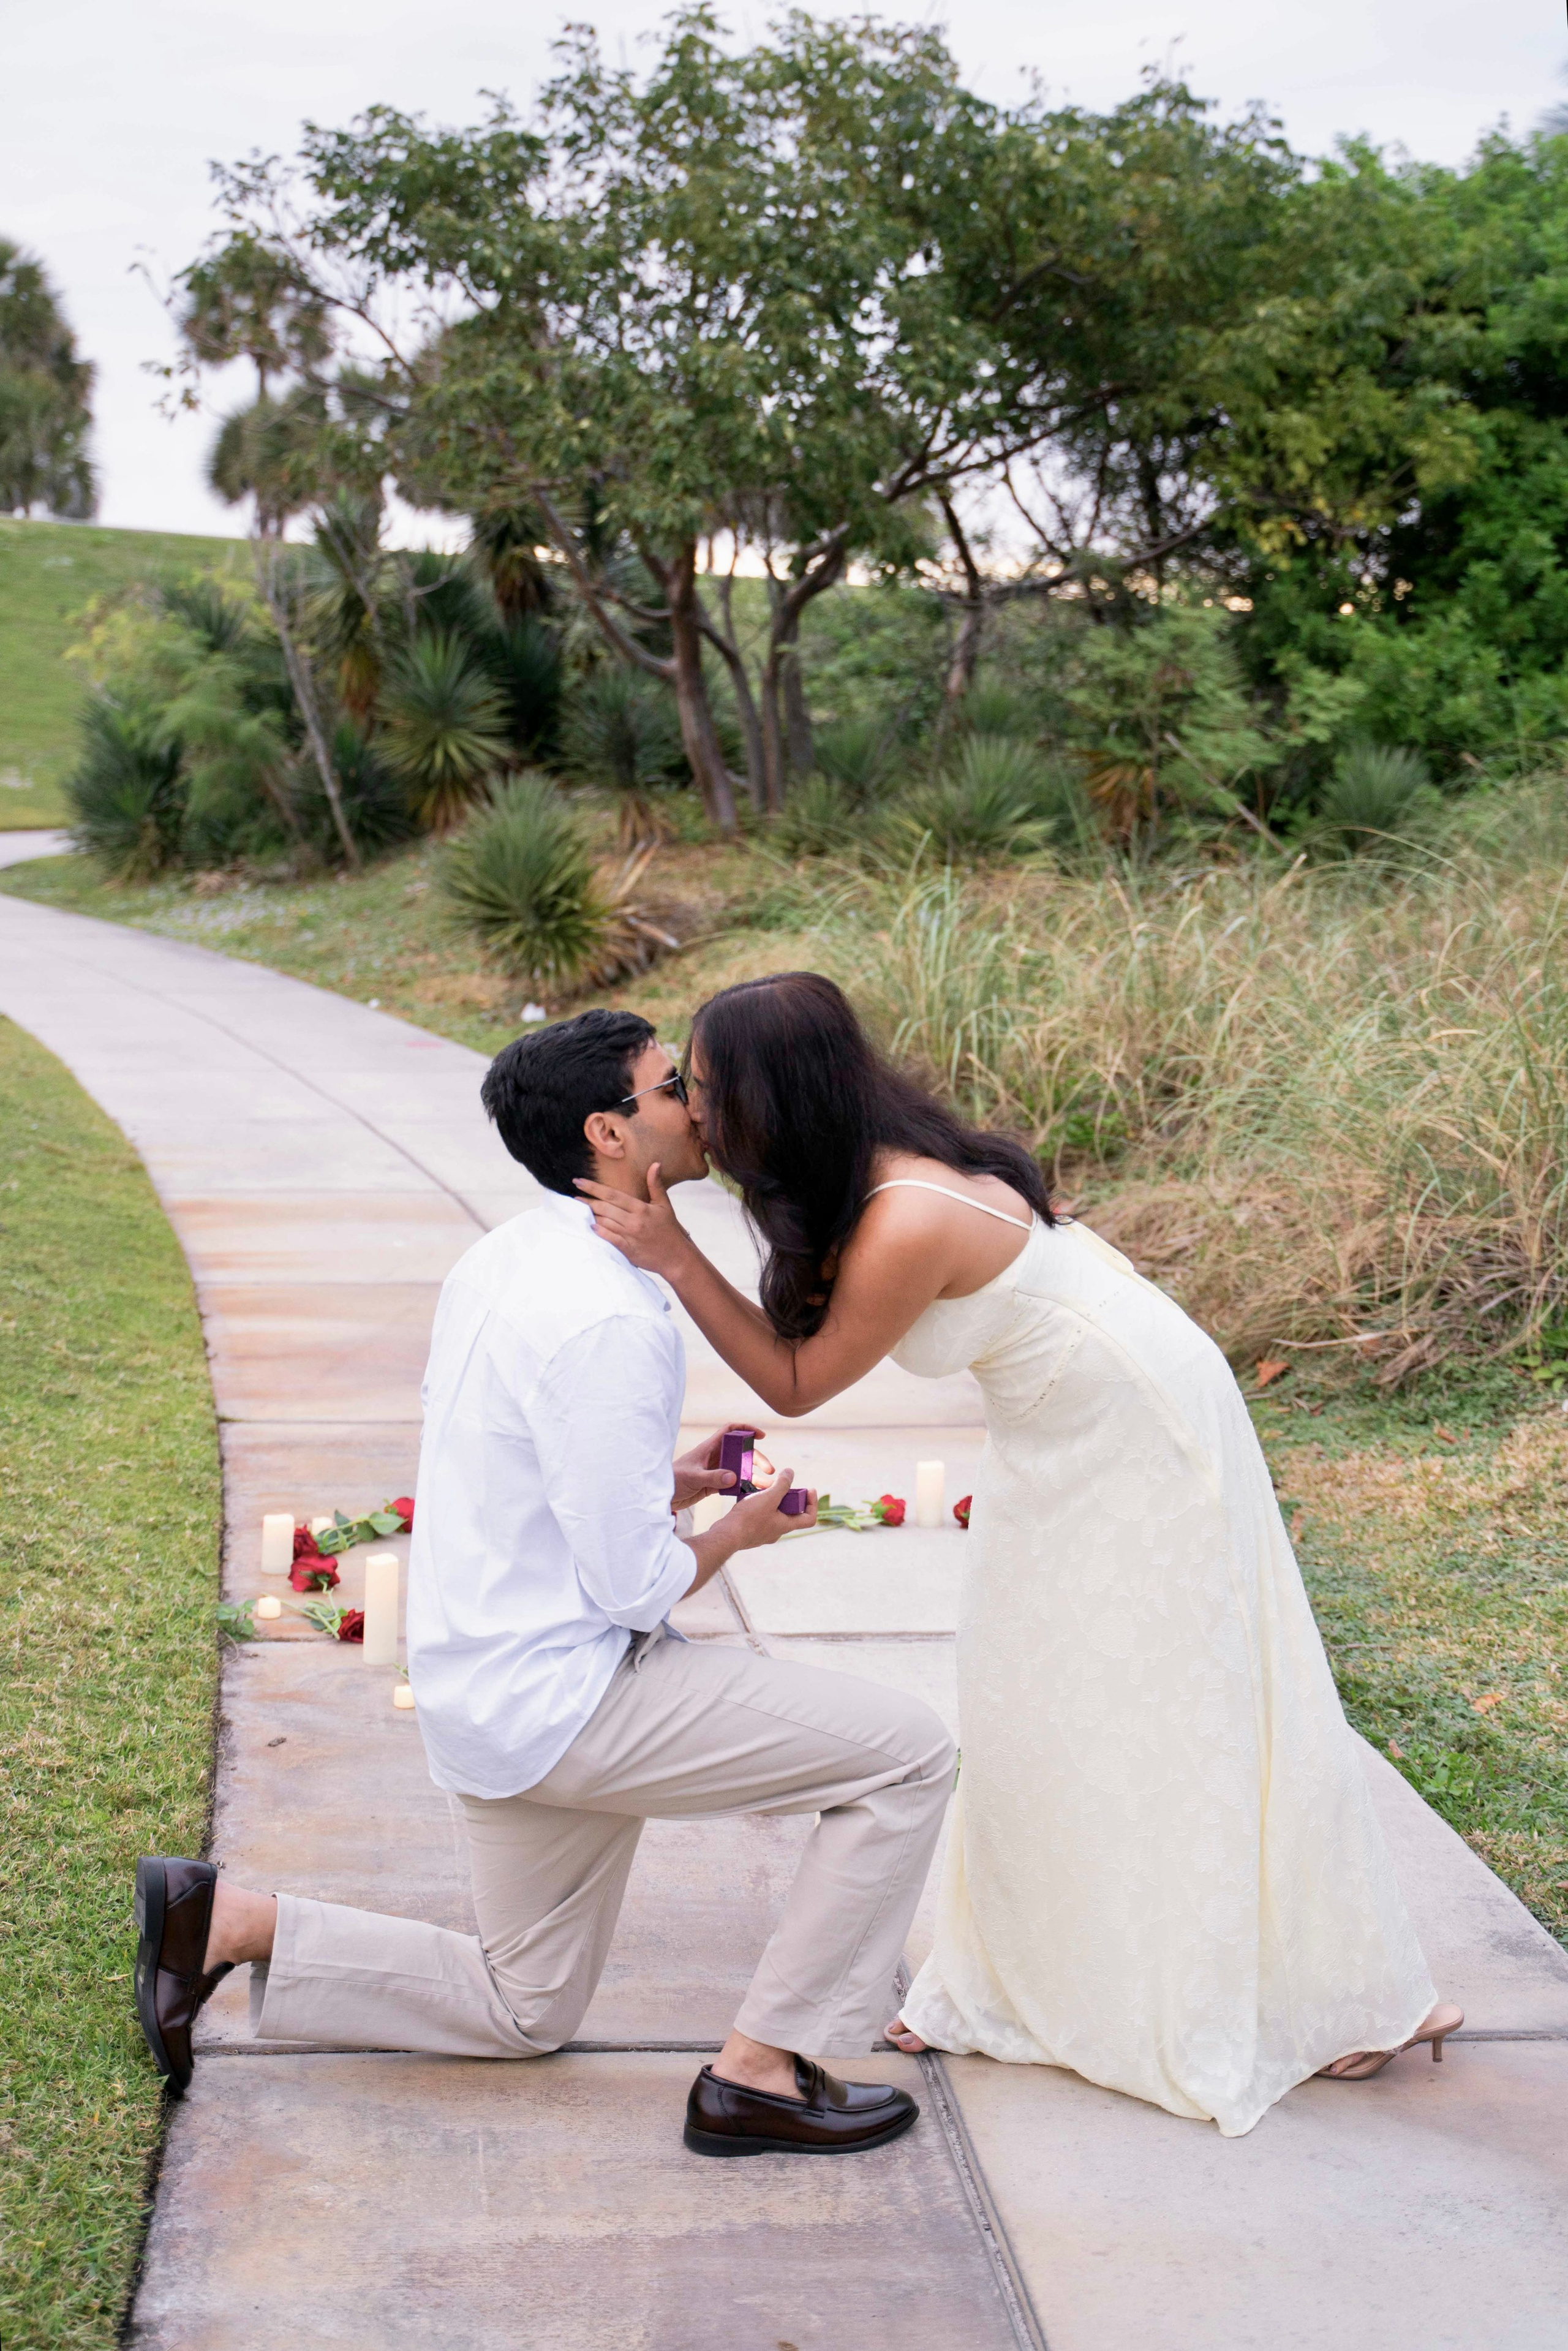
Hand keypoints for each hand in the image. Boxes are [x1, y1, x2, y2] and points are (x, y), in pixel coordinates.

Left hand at [576, 1163, 692, 1280]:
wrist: (677, 1257)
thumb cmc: (669, 1230)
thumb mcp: (664, 1205)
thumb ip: (655, 1185)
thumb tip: (655, 1164)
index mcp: (641, 1208)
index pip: (612, 1194)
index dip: (594, 1187)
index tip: (579, 1181)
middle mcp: (634, 1221)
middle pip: (604, 1208)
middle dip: (587, 1201)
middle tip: (574, 1197)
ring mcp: (630, 1236)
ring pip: (604, 1222)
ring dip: (590, 1216)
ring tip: (578, 1210)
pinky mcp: (628, 1250)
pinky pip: (610, 1239)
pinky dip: (599, 1232)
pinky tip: (590, 1226)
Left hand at [671, 1424, 763, 1512]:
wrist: (661, 1496)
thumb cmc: (673, 1480)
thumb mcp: (693, 1477)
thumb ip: (713, 1477)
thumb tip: (734, 1477)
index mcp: (709, 1448)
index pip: (730, 1431)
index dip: (746, 1429)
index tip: (761, 1436)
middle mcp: (715, 1457)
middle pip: (741, 1452)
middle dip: (757, 1458)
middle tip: (769, 1470)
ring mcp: (715, 1471)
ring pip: (740, 1469)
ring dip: (753, 1476)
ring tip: (766, 1486)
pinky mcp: (714, 1485)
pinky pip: (733, 1483)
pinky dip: (744, 1487)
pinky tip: (753, 1494)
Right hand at [724, 1467, 817, 1551]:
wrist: (725, 1535)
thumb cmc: (748, 1518)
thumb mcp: (768, 1497)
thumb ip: (782, 1484)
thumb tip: (790, 1473)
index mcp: (785, 1525)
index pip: (809, 1518)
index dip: (812, 1503)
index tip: (808, 1490)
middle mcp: (776, 1531)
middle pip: (790, 1512)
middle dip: (788, 1496)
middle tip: (781, 1484)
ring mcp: (763, 1532)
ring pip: (773, 1513)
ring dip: (771, 1499)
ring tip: (762, 1487)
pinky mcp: (750, 1531)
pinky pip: (759, 1515)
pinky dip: (758, 1504)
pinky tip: (748, 1495)